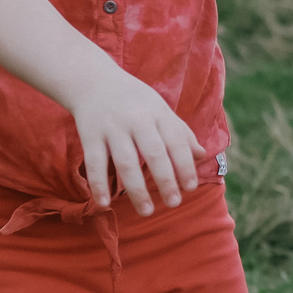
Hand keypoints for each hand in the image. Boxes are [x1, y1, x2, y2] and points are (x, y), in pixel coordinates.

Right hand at [68, 68, 203, 216]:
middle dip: (166, 180)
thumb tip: (202, 155)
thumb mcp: (160, 109)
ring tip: (147, 211)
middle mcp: (136, 120)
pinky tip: (105, 204)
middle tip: (174, 203)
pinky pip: (95, 163)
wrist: (92, 80)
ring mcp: (112, 128)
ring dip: (137, 189)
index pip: (176, 142)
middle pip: (154, 153)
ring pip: (126, 162)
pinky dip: (99, 184)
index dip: (185, 165)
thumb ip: (180, 132)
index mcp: (157, 113)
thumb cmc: (133, 99)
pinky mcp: (90, 135)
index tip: (190, 188)